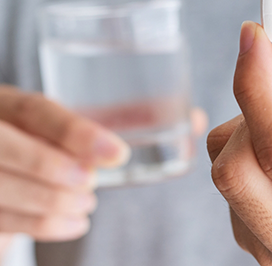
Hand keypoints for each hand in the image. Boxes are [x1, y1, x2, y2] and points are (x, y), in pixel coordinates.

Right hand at [0, 85, 208, 252]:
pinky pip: (1, 221)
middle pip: (8, 151)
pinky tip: (72, 224)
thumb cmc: (55, 130)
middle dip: (52, 173)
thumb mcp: (77, 115)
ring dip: (48, 205)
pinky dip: (40, 226)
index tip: (118, 155)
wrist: (7, 151)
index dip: (76, 133)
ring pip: (1, 191)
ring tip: (85, 205)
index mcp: (11, 101)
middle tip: (91, 187)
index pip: (37, 110)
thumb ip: (126, 114)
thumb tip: (195, 118)